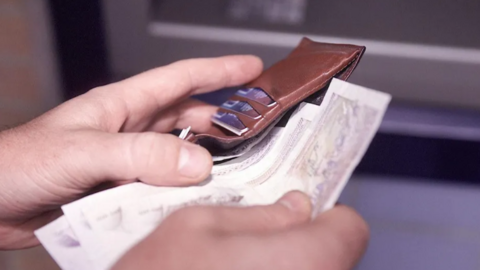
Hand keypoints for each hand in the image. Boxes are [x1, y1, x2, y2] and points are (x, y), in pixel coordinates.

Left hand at [0, 55, 262, 248]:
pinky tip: (197, 201)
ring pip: (179, 154)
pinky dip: (183, 192)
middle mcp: (129, 131)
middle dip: (222, 116)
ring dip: (206, 159)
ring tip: (238, 167)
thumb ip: (139, 156)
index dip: (218, 71)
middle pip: (186, 116)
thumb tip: (197, 164)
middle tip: (256, 126)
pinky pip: (163, 186)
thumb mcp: (83, 153)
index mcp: (120, 106)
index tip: (252, 68)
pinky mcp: (121, 190)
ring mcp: (127, 161)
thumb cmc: (19, 165)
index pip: (179, 79)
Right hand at [113, 191, 368, 269]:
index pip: (349, 228)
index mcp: (304, 259)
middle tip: (264, 231)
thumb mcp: (198, 224)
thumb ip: (257, 211)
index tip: (301, 210)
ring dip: (285, 262)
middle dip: (304, 238)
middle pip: (333, 255)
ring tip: (242, 260)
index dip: (326, 213)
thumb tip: (297, 205)